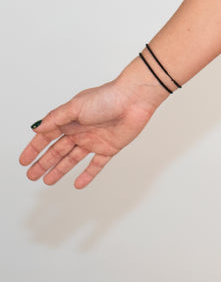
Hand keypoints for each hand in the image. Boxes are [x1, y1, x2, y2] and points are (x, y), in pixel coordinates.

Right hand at [20, 68, 166, 188]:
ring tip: (47, 181)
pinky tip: (78, 184)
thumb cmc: (107, 97)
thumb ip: (56, 118)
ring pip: (73, 158)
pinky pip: (96, 164)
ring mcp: (95, 139)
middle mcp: (81, 129)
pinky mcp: (110, 147)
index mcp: (71, 118)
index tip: (23, 161)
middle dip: (44, 162)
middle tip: (31, 175)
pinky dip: (87, 175)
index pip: (47, 136)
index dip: (35, 148)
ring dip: (60, 169)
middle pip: (58, 150)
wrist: (135, 99)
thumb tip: (38, 128)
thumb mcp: (76, 106)